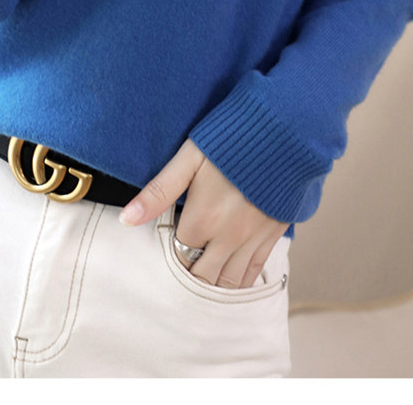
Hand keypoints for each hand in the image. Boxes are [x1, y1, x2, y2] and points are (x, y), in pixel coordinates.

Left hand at [119, 139, 288, 288]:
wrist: (285, 128)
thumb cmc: (233, 137)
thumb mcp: (190, 157)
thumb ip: (159, 191)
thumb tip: (126, 219)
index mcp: (204, 218)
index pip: (178, 258)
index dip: (170, 257)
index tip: (166, 250)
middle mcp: (229, 236)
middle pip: (203, 278)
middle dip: (190, 276)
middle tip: (182, 268)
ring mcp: (254, 238)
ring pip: (229, 282)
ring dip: (213, 284)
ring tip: (202, 278)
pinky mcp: (274, 234)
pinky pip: (255, 272)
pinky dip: (240, 281)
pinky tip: (230, 279)